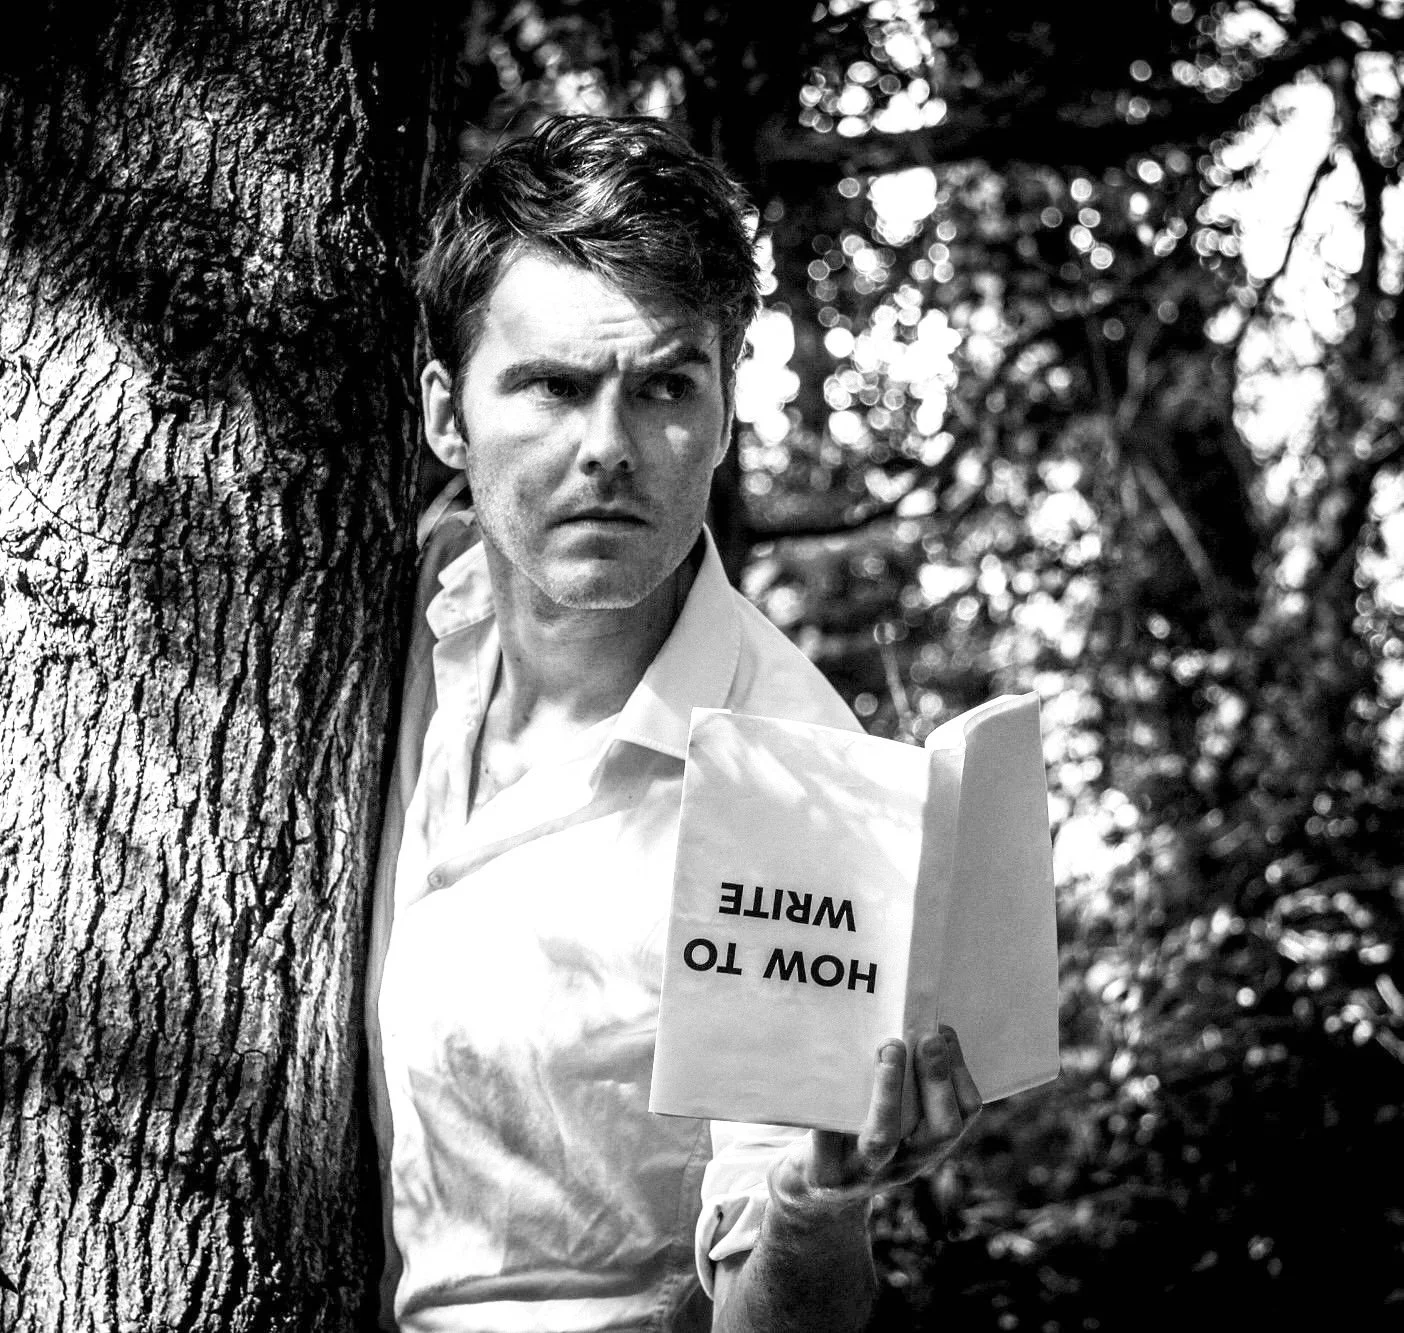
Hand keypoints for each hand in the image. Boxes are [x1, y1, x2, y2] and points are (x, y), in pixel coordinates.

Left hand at [772, 1025, 982, 1203]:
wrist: (813, 1189)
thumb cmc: (856, 1131)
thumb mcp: (892, 1115)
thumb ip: (905, 1081)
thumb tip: (912, 1016)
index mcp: (927, 1145)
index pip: (964, 1114)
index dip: (960, 1073)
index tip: (944, 1031)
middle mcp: (905, 1163)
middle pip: (938, 1131)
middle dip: (935, 1080)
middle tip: (926, 1037)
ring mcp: (867, 1173)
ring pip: (885, 1138)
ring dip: (890, 1092)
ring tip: (889, 1049)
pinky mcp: (828, 1175)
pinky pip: (829, 1141)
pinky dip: (830, 1112)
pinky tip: (829, 1074)